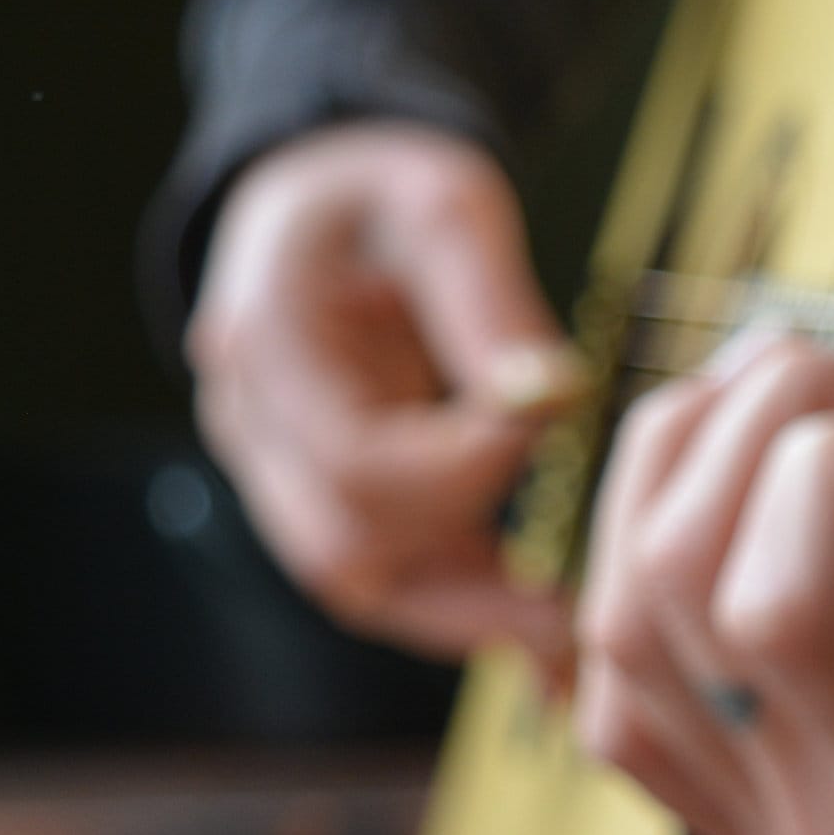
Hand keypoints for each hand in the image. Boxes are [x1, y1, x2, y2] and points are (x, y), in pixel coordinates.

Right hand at [190, 123, 578, 665]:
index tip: (556, 435)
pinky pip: (386, 574)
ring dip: (466, 617)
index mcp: (265, 337)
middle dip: (468, 585)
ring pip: (359, 581)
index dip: (463, 468)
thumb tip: (554, 395)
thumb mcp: (442, 202)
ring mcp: (279, 469)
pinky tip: (544, 632)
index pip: (355, 457)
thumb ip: (487, 297)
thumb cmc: (385, 189)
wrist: (326, 198)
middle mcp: (251, 421)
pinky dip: (461, 607)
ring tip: (573, 645)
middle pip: (343, 548)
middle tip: (582, 611)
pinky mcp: (325, 496)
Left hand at [574, 336, 833, 834]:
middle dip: (757, 419)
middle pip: (673, 579)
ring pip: (614, 613)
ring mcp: (751, 823)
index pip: (783, 612)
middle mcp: (812, 816)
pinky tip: (729, 488)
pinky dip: (638, 549)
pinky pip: (610, 674)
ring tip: (796, 394)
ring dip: (682, 461)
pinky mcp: (725, 817)